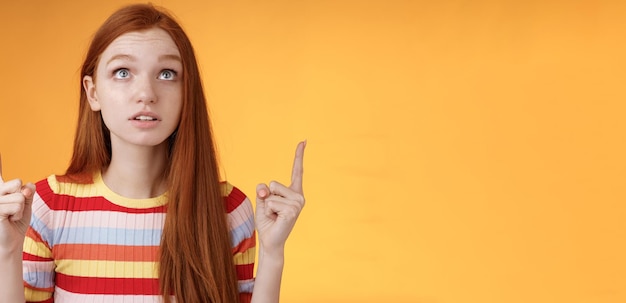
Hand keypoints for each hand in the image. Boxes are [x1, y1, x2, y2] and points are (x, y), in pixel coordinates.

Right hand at [0, 154, 34, 254]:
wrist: (10, 242)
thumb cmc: (16, 223)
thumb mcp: (26, 204)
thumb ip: (28, 192)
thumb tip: (27, 185)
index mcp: (1, 188)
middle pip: (16, 182)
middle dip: (22, 196)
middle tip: (15, 210)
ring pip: (19, 196)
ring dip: (21, 209)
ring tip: (12, 216)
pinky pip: (17, 205)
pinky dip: (18, 214)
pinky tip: (9, 220)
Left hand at [255, 141, 305, 255]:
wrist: (270, 241)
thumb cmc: (268, 221)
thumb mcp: (262, 201)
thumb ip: (263, 191)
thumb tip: (265, 188)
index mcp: (293, 192)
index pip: (296, 170)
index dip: (299, 155)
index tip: (304, 141)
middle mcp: (298, 196)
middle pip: (273, 184)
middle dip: (266, 197)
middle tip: (272, 212)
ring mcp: (297, 203)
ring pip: (270, 194)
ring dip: (267, 206)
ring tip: (274, 216)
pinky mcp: (292, 211)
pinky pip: (270, 202)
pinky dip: (268, 211)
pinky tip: (276, 219)